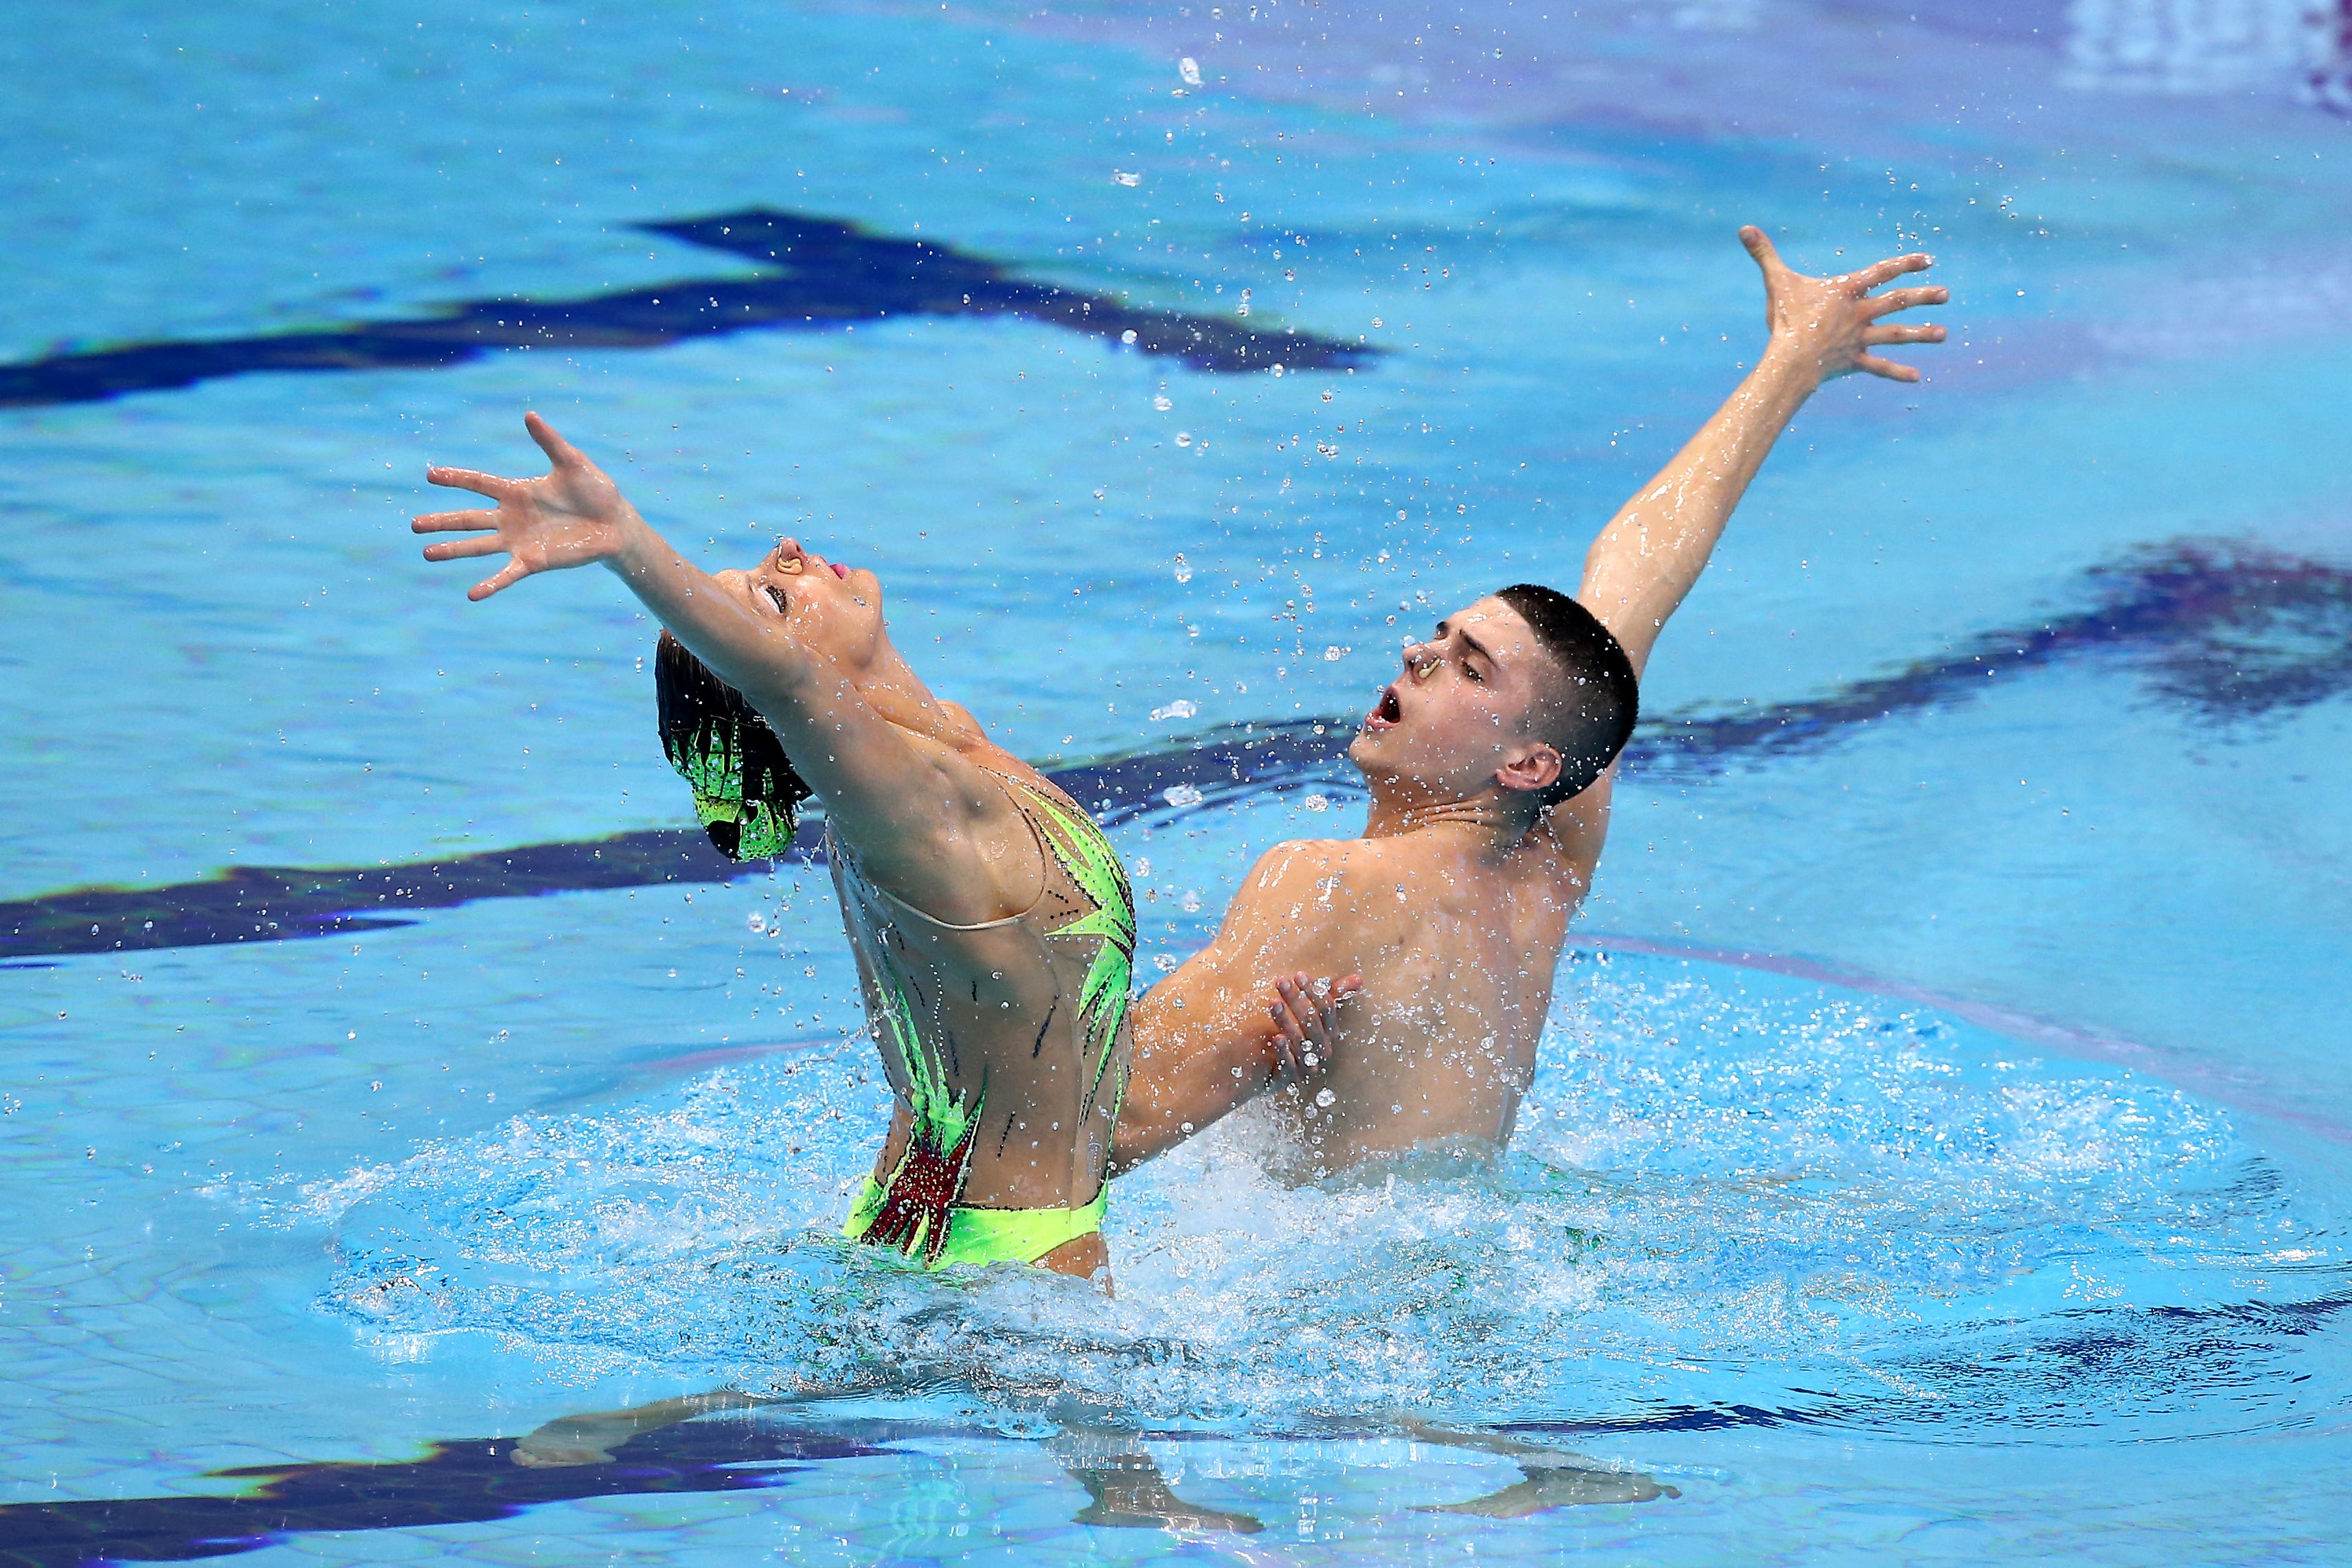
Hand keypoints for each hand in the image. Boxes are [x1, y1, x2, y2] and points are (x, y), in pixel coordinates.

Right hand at [413, 412, 641, 600]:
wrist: (615, 524)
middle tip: (414, 524)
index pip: (479, 483)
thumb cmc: (595, 491)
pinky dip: (491, 584)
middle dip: (442, 521)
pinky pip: (507, 574)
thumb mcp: (572, 462)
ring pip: (478, 546)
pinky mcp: (533, 561)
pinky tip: (472, 594)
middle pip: (469, 519)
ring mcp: (519, 541)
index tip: (430, 475)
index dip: (456, 479)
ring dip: (453, 550)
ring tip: (427, 553)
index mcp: (517, 491)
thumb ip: (549, 441)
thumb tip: (529, 414)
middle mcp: (511, 517)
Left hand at [1267, 970, 1360, 1085]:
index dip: (1314, 991)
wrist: (1276, 1071)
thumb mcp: (1315, 1016)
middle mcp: (1322, 1049)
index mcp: (1330, 1033)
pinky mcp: (1291, 1079)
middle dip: (1296, 999)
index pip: (1327, 1009)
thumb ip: (1334, 997)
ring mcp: (1308, 1065)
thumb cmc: (1299, 1036)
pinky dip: (1283, 1052)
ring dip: (1286, 1020)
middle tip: (1280, 981)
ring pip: (1300, 1041)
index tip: (1298, 975)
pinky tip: (1275, 1038)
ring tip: (1273, 1003)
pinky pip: (1289, 1066)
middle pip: (1312, 1022)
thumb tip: (1359, 979)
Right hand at [1741, 226, 1947, 387]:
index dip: (1905, 263)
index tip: (1928, 259)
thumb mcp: (1776, 282)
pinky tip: (1917, 377)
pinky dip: (1896, 372)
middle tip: (1946, 294)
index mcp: (1846, 291)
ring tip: (1944, 333)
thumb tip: (1744, 228)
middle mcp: (1859, 313)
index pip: (1881, 272)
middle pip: (1897, 302)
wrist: (1789, 360)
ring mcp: (1859, 338)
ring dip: (1921, 333)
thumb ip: (1764, 255)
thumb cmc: (1783, 319)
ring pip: (1896, 335)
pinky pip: (1878, 366)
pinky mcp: (1853, 360)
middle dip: (1922, 297)